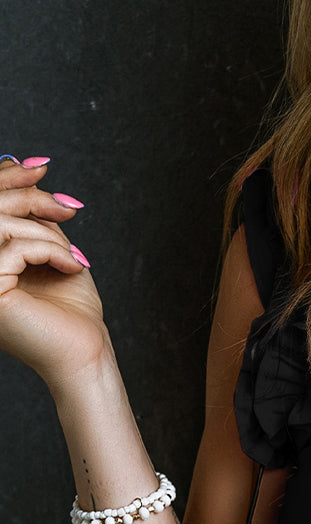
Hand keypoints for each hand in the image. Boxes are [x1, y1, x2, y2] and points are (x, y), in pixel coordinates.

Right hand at [0, 157, 109, 390]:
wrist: (85, 355)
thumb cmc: (72, 310)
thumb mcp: (51, 249)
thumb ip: (32, 216)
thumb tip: (26, 165)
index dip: (6, 179)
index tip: (41, 169)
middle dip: (31, 198)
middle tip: (69, 208)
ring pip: (1, 226)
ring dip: (46, 231)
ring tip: (72, 254)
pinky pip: (15, 247)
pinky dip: (50, 249)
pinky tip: (72, 266)